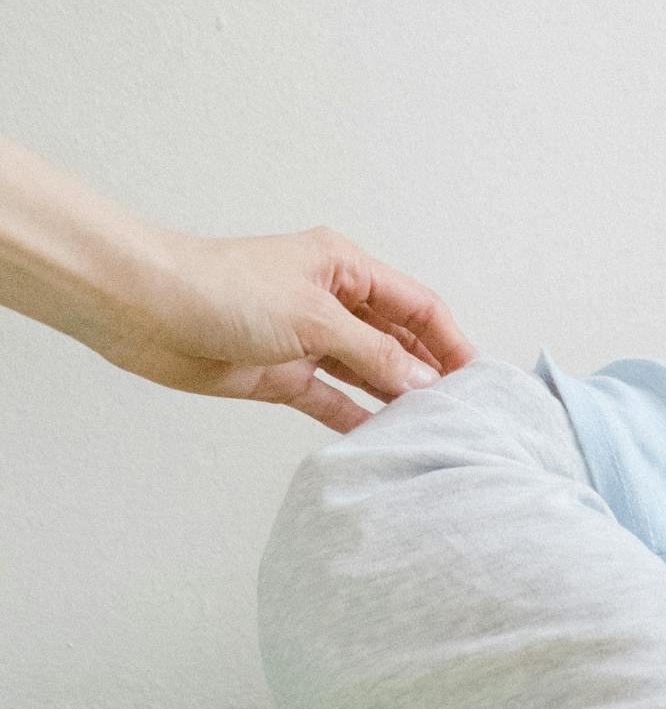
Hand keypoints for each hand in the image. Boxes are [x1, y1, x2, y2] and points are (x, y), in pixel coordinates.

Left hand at [104, 226, 477, 433]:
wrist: (143, 309)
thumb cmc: (221, 289)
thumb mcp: (314, 318)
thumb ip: (373, 354)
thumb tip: (423, 383)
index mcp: (345, 269)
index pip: (417, 306)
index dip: (451, 340)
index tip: (479, 379)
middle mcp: (331, 302)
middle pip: (397, 341)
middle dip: (428, 373)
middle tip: (462, 413)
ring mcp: (307, 340)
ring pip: (367, 373)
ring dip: (395, 400)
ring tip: (431, 430)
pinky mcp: (280, 375)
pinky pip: (332, 400)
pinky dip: (357, 418)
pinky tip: (383, 439)